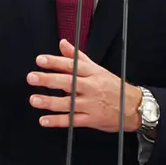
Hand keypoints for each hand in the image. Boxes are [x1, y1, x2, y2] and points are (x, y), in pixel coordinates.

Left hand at [27, 39, 142, 132]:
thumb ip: (77, 57)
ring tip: (34, 99)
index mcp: (92, 73)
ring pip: (68, 103)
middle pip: (68, 82)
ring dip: (49, 102)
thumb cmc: (113, 87)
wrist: (133, 107)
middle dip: (48, 79)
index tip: (40, 60)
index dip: (55, 62)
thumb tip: (62, 43)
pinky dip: (57, 121)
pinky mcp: (91, 120)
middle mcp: (91, 87)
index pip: (71, 65)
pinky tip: (44, 120)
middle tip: (32, 77)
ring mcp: (91, 104)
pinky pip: (72, 121)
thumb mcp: (97, 69)